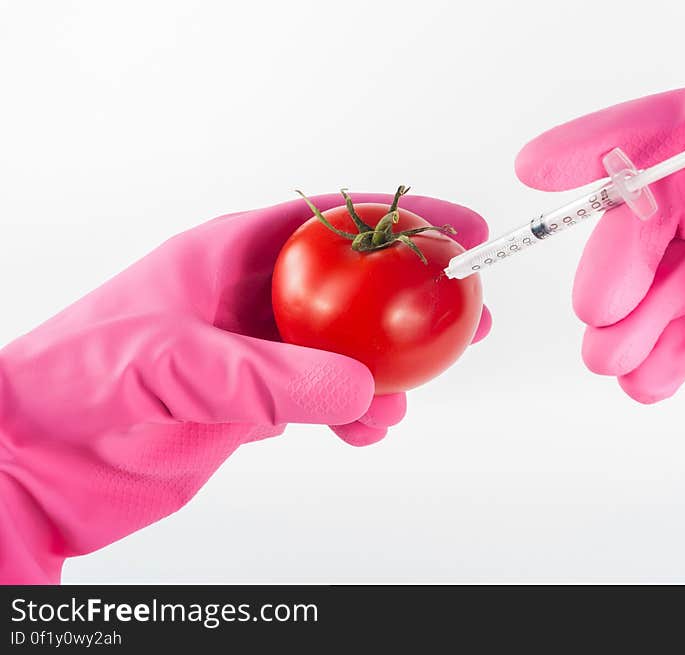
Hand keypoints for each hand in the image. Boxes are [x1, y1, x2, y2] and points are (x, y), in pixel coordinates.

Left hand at [0, 192, 489, 582]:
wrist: (34, 457)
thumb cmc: (75, 382)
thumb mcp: (172, 362)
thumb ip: (268, 375)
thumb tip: (361, 385)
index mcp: (228, 256)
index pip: (330, 221)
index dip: (400, 217)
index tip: (456, 230)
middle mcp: (248, 299)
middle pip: (352, 284)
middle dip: (411, 295)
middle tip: (465, 313)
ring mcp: (253, 353)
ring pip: (344, 348)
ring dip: (387, 367)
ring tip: (412, 390)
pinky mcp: (252, 404)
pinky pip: (322, 399)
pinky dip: (354, 412)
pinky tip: (367, 428)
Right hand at [515, 8, 684, 582]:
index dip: (612, 144)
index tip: (544, 169)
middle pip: (667, 214)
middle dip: (626, 271)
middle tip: (599, 317)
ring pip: (667, 270)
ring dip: (635, 320)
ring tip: (621, 362)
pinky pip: (683, 313)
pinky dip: (659, 346)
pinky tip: (654, 376)